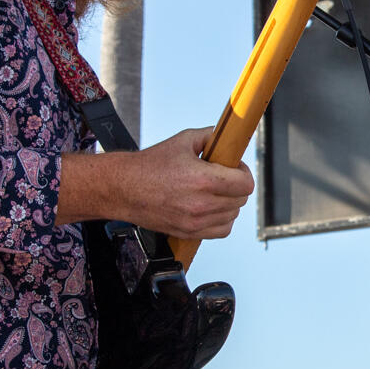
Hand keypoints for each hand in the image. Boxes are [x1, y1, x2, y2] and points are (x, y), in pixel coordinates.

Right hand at [125, 128, 254, 238]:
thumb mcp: (182, 141)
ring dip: (229, 203)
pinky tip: (211, 208)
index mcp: (203, 179)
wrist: (123, 188)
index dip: (244, 172)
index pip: (245, 183)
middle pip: (241, 200)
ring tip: (215, 192)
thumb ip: (210, 136)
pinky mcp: (189, 232)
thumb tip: (226, 136)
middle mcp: (202, 204)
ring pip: (232, 215)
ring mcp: (195, 222)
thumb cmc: (150, 164)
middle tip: (224, 177)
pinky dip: (222, 220)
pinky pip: (222, 231)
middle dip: (237, 186)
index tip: (236, 167)